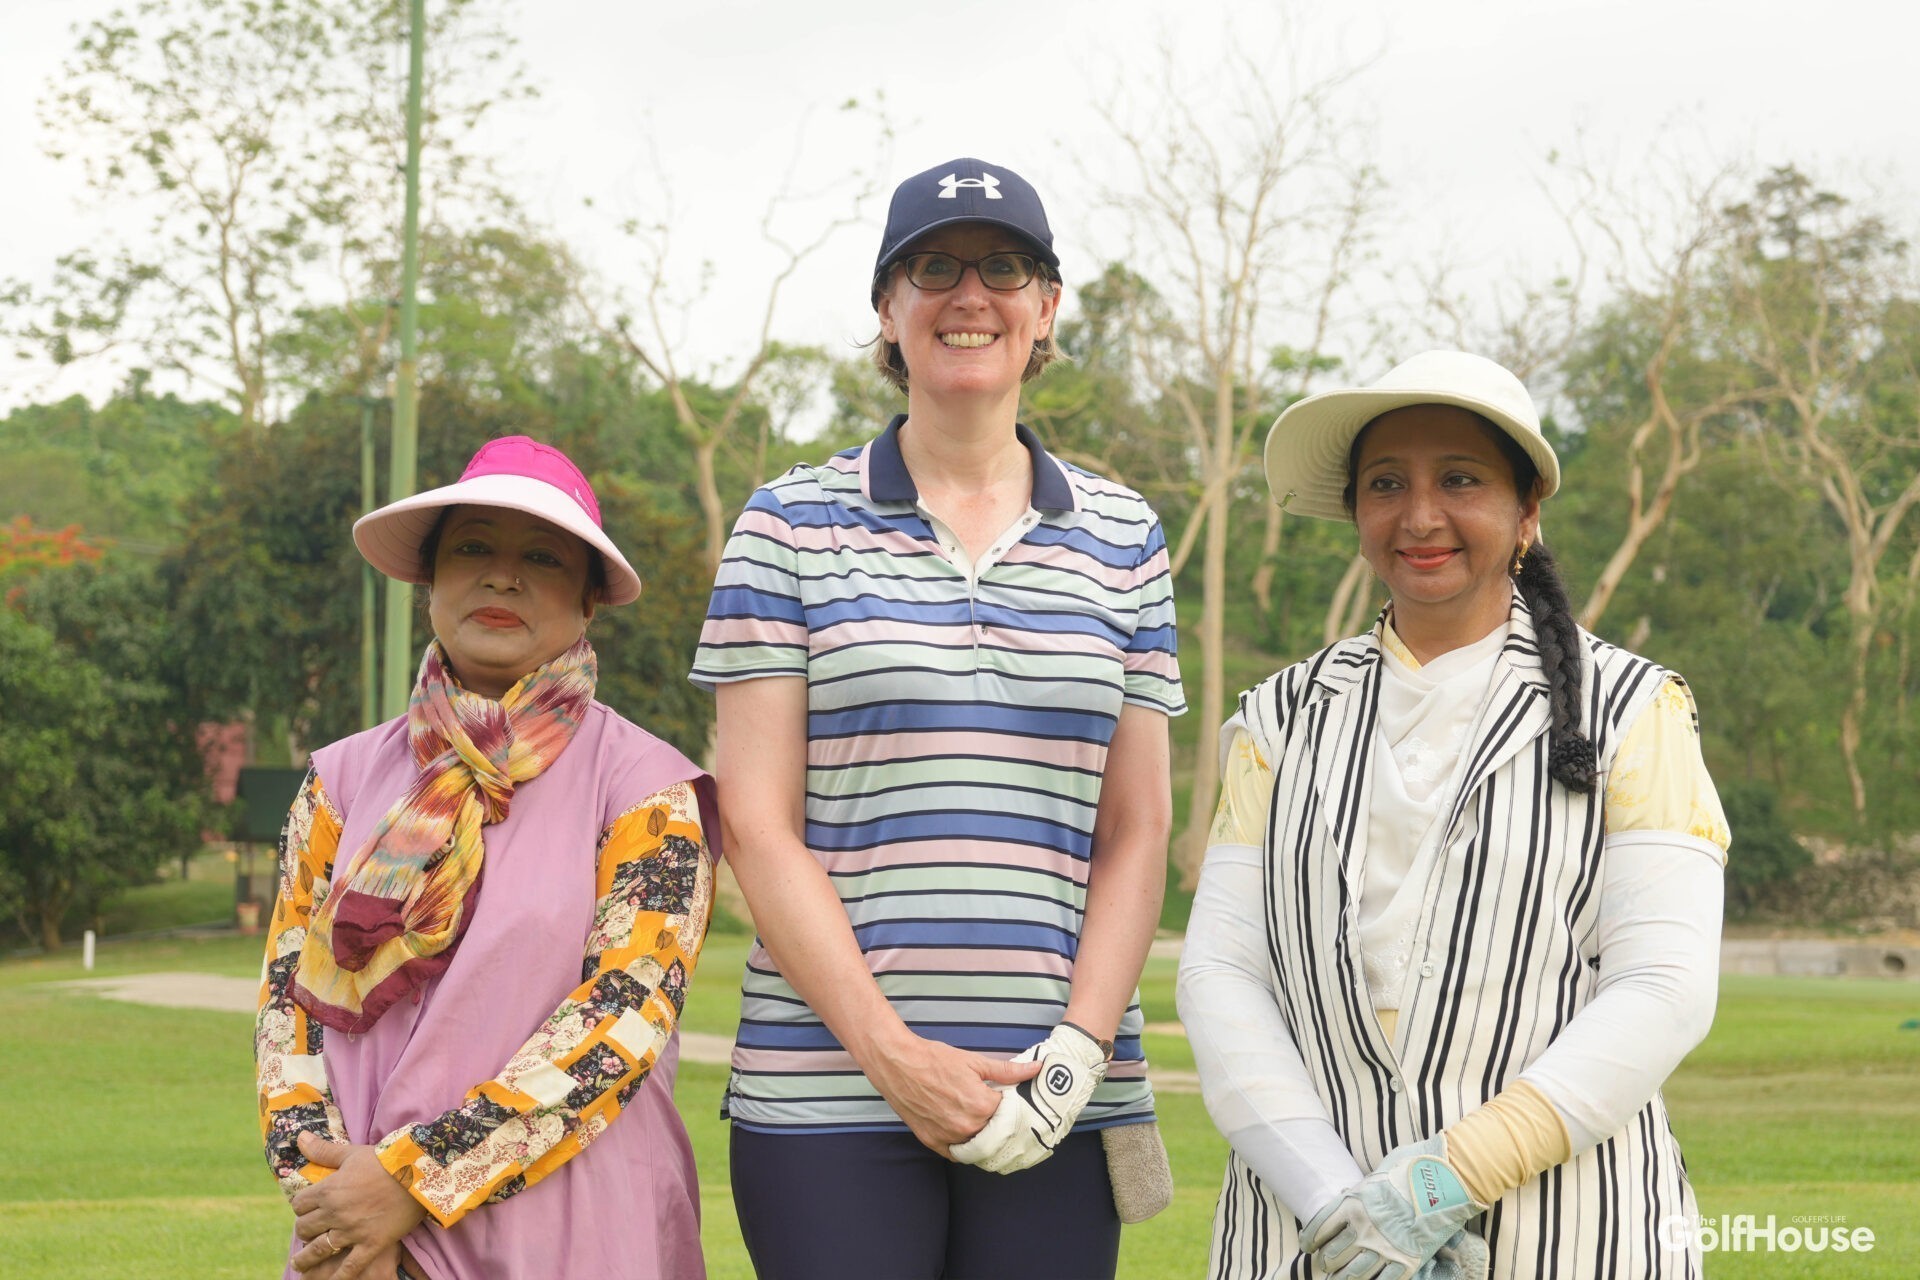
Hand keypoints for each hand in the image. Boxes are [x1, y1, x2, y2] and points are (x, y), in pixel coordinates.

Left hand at [288, 1132, 427, 1277]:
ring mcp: (352, 1231)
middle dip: (304, 1231)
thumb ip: (323, 1151)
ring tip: (299, 1265)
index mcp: (328, 1190)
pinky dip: (337, 1278)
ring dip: (305, 1259)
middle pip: (305, 1229)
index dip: (300, 1208)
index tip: (306, 1209)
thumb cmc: (385, 1160)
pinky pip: (349, 1267)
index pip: (299, 1205)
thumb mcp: (352, 1153)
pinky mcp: (371, 1244)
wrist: (419, 1173)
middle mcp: (335, 1213)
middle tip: (307, 1234)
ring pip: (318, 1251)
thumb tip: (300, 1137)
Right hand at [862, 1032, 1041, 1154]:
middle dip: (1000, 1122)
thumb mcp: (975, 1061)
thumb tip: (1036, 1069)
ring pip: (977, 1147)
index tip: (1011, 1101)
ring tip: (981, 1120)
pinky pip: (956, 1153)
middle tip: (997, 1110)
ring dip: (983, 1137)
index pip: (1010, 1115)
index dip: (1012, 1106)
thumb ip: (1008, 1071)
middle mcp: (966, 1127)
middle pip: (996, 1133)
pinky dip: (963, 1145)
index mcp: (981, 1106)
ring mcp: (948, 1137)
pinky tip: (965, 1131)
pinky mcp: (932, 1142)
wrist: (897, 1063)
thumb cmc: (934, 1059)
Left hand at [1300, 1136, 1484, 1278]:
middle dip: (1327, 1261)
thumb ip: (1362, 1190)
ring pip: (1354, 1273)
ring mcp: (1385, 1248)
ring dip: (1342, 1278)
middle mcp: (1364, 1229)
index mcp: (1353, 1204)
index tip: (1309, 1246)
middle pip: (1334, 1254)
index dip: (1312, 1240)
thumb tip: (1352, 1196)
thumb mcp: (1377, 1174)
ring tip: (1337, 1279)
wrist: (1447, 1179)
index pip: (1321, 1228)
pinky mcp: (1407, 1262)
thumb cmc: (1413, 1168)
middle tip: (1325, 1264)